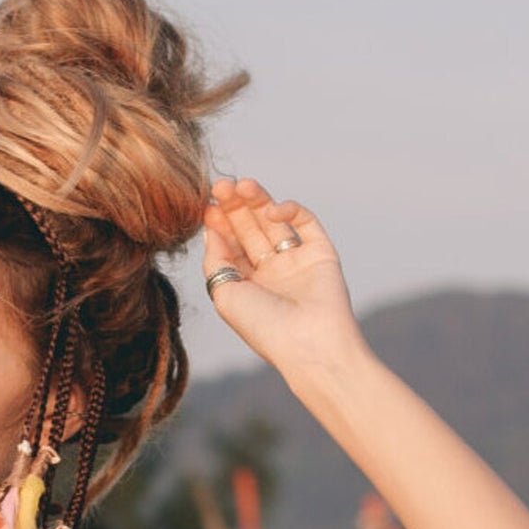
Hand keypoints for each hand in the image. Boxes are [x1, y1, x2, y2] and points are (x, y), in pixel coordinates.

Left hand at [202, 177, 365, 378]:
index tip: (207, 205)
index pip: (230, 246)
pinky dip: (289, 211)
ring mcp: (296, 261)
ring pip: (274, 222)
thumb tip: (210, 229)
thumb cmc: (263, 326)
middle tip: (221, 186)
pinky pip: (305, 223)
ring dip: (257, 201)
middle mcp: (270, 272)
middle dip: (235, 207)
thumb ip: (215, 260)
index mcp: (246, 286)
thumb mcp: (224, 294)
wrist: (309, 343)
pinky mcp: (321, 252)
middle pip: (249, 229)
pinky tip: (273, 210)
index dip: (218, 224)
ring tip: (242, 184)